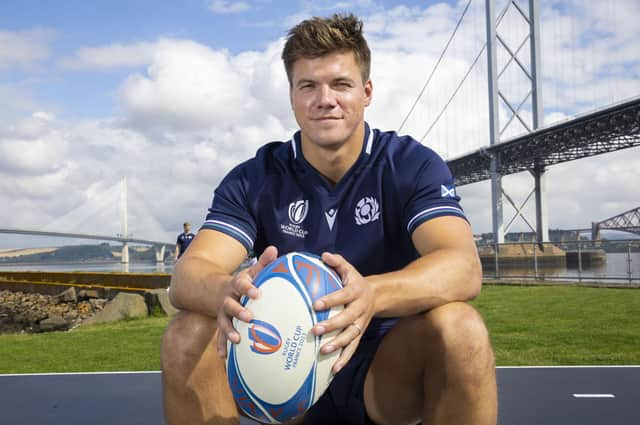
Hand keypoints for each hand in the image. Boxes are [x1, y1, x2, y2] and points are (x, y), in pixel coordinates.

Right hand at [216, 245, 277, 356]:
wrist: (213, 289)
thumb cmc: (241, 282)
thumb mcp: (251, 271)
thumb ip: (263, 262)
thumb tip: (275, 249)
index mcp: (235, 285)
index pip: (241, 285)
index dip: (248, 288)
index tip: (257, 293)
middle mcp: (227, 299)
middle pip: (231, 305)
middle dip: (239, 311)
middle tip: (250, 317)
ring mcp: (222, 313)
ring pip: (224, 322)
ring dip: (229, 331)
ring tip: (237, 339)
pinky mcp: (221, 324)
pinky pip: (219, 336)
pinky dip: (221, 345)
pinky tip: (225, 357)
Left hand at [312, 252, 374, 373]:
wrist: (377, 296)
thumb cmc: (355, 281)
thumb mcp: (348, 269)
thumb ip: (337, 262)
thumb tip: (323, 255)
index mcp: (356, 291)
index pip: (343, 295)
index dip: (331, 300)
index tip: (315, 304)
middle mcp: (360, 309)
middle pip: (347, 319)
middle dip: (332, 325)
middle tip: (315, 330)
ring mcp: (361, 324)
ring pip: (351, 336)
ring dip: (338, 345)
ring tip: (323, 351)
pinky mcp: (359, 334)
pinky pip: (353, 348)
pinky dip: (344, 359)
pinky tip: (333, 369)